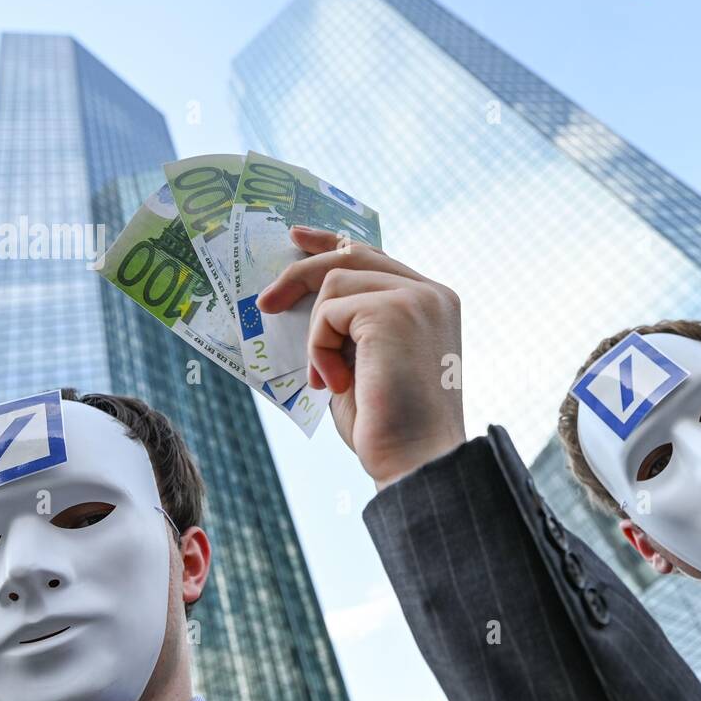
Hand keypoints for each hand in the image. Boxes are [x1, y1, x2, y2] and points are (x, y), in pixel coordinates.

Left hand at [257, 227, 465, 489]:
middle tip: (266, 303)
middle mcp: (431, 293)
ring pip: (336, 282)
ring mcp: (416, 298)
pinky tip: (336, 383)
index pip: (376, 257)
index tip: (296, 240)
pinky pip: (330, 312)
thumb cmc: (389, 425)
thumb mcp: (368, 361)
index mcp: (433, 303)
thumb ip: (352, 326)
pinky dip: (319, 348)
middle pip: (353, 254)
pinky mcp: (393, 311)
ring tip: (331, 380)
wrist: (414, 461)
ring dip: (318, 335)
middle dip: (303, 271)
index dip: (332, 243)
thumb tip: (307, 300)